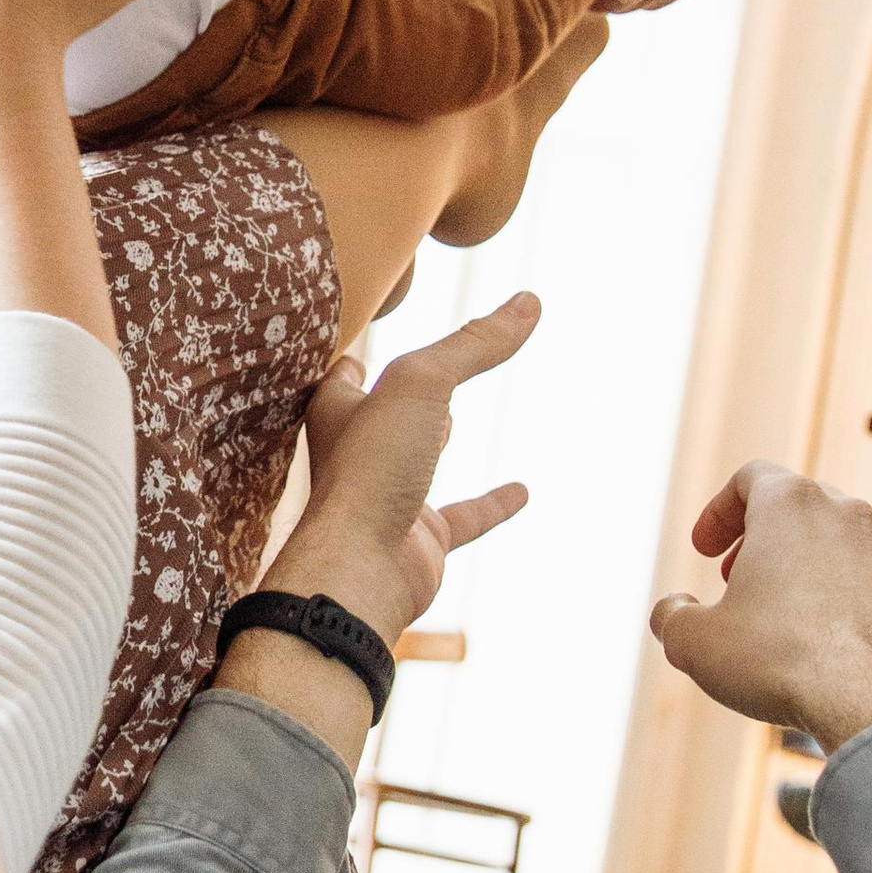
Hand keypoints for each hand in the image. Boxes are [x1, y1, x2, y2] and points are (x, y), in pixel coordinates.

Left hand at [264, 292, 539, 649]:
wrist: (361, 569)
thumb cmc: (371, 471)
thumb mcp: (422, 384)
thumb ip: (472, 344)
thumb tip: (530, 303)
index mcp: (341, 411)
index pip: (347, 371)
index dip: (359, 348)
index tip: (369, 325)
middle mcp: (359, 453)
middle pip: (377, 412)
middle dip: (393, 389)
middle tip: (412, 368)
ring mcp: (389, 497)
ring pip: (415, 462)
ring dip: (432, 439)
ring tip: (449, 421)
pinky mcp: (421, 539)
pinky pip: (462, 518)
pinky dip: (490, 505)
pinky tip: (520, 493)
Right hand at [650, 462, 871, 753]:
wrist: (870, 701)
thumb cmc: (777, 661)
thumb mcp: (693, 642)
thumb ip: (672, 616)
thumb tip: (673, 610)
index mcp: (788, 504)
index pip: (749, 478)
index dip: (720, 512)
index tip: (705, 553)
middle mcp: (848, 513)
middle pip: (804, 502)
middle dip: (769, 537)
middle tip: (743, 581)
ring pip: (861, 530)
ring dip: (828, 556)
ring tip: (805, 598)